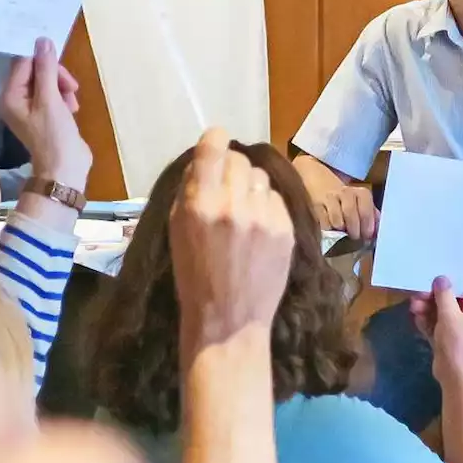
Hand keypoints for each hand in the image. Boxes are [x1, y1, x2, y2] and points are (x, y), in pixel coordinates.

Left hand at [0, 37, 91, 189]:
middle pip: (35, 70)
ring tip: (72, 102)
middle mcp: (15, 99)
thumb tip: (43, 40)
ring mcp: (29, 107)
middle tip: (71, 87)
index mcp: (9, 95)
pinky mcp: (43, 114)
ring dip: (62, 87)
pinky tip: (72, 108)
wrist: (65, 169)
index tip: (62, 66)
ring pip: (46, 81)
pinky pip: (52, 94)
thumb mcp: (50, 99)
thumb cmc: (54, 135)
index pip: (23, 62)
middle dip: (55, 75)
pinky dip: (63, 97)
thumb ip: (46, 69)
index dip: (43, 61)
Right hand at [170, 127, 294, 345]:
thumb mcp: (177, 232)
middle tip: (227, 189)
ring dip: (251, 187)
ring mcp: (263, 218)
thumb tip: (205, 161)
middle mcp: (232, 205)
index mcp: (199, 205)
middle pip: (238, 160)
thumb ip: (190, 192)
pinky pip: (276, 199)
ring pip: (260, 177)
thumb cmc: (193, 277)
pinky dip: (267, 207)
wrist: (229, 321)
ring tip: (244, 212)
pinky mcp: (285, 230)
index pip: (212, 149)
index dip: (215, 140)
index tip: (216, 141)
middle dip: (231, 169)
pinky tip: (258, 229)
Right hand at [314, 186, 378, 239]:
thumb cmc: (348, 200)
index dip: (367, 226)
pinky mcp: (317, 206)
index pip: (366, 211)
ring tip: (343, 235)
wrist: (322, 184)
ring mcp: (330, 198)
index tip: (367, 237)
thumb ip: (372, 217)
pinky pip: (324, 223)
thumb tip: (377, 233)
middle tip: (354, 239)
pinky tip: (332, 231)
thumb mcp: (362, 204)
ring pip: (336, 220)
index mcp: (361, 193)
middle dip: (354, 230)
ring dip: (340, 231)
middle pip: (350, 213)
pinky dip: (329, 231)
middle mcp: (346, 193)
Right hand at [409, 277, 462, 386]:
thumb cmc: (458, 343)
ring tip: (413, 307)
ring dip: (428, 310)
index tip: (435, 280)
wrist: (457, 377)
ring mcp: (460, 333)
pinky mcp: (449, 343)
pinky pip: (438, 328)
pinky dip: (428, 323)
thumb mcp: (449, 316)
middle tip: (417, 295)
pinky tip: (415, 319)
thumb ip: (444, 295)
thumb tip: (442, 278)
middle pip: (452, 302)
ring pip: (443, 315)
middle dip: (434, 298)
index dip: (453, 283)